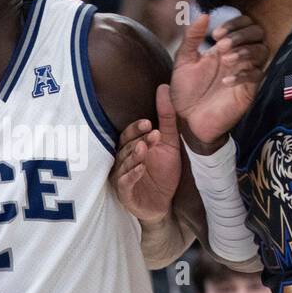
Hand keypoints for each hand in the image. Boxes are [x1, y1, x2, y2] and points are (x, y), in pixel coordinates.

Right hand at [111, 84, 181, 222]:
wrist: (164, 204)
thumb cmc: (163, 173)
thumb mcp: (170, 143)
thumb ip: (168, 118)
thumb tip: (165, 88)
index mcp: (131, 148)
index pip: (129, 135)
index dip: (136, 128)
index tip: (148, 123)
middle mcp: (123, 160)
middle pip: (126, 147)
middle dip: (138, 140)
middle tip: (152, 134)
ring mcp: (122, 176)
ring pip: (124, 163)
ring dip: (134, 155)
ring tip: (145, 149)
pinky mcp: (124, 193)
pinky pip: (125, 182)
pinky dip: (133, 175)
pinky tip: (142, 168)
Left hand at [170, 13, 267, 152]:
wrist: (188, 121)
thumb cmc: (185, 92)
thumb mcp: (183, 61)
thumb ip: (192, 37)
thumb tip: (203, 15)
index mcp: (224, 46)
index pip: (243, 23)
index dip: (234, 24)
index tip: (215, 35)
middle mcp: (238, 56)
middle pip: (258, 33)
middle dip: (241, 35)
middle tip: (222, 46)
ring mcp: (245, 72)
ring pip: (262, 51)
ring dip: (245, 51)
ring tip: (225, 60)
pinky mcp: (249, 90)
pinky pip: (257, 76)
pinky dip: (243, 75)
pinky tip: (226, 81)